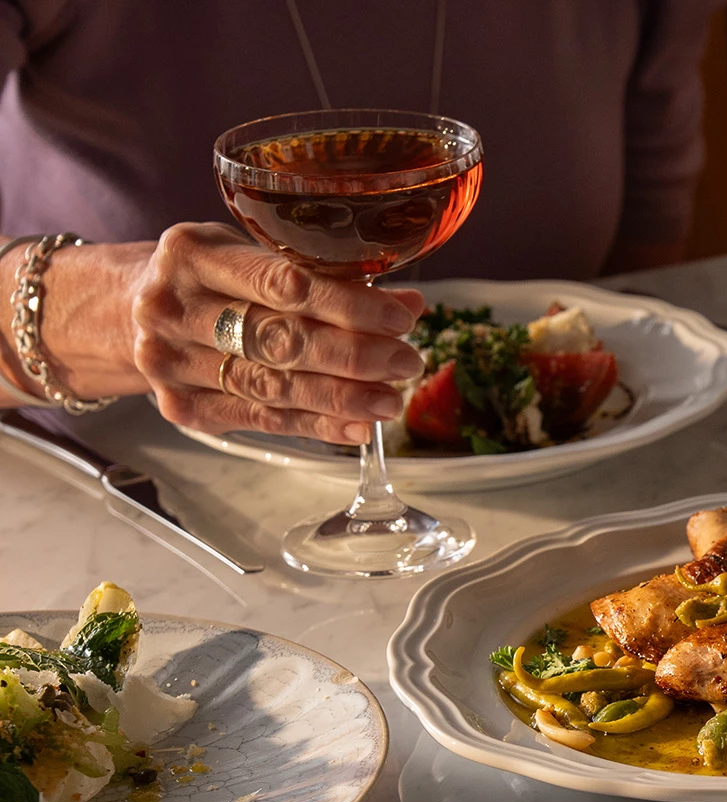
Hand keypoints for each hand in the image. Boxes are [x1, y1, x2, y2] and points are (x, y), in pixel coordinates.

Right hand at [124, 224, 426, 443]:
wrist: (118, 312)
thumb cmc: (202, 275)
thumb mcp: (246, 252)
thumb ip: (320, 274)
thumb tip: (408, 302)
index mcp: (191, 253)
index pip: (283, 283)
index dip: (349, 305)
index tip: (400, 318)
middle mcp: (173, 308)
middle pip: (280, 340)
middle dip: (356, 355)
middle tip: (407, 362)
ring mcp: (171, 363)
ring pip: (273, 386)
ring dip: (343, 397)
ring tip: (392, 399)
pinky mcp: (181, 407)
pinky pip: (261, 420)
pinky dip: (316, 424)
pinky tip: (358, 425)